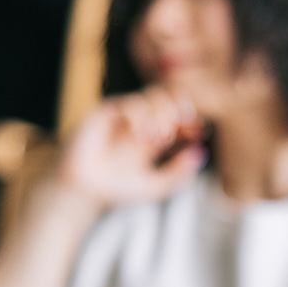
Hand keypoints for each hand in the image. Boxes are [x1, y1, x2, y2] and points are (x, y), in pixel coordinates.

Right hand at [60, 87, 206, 207]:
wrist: (86, 190)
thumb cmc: (118, 189)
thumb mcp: (157, 187)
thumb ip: (179, 172)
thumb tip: (201, 152)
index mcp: (157, 137)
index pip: (181, 121)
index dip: (193, 123)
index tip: (201, 132)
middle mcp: (144, 122)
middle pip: (171, 102)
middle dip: (180, 112)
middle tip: (181, 128)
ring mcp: (126, 115)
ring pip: (154, 96)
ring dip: (163, 113)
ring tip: (160, 135)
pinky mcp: (107, 111)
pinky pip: (130, 102)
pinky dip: (140, 114)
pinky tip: (140, 132)